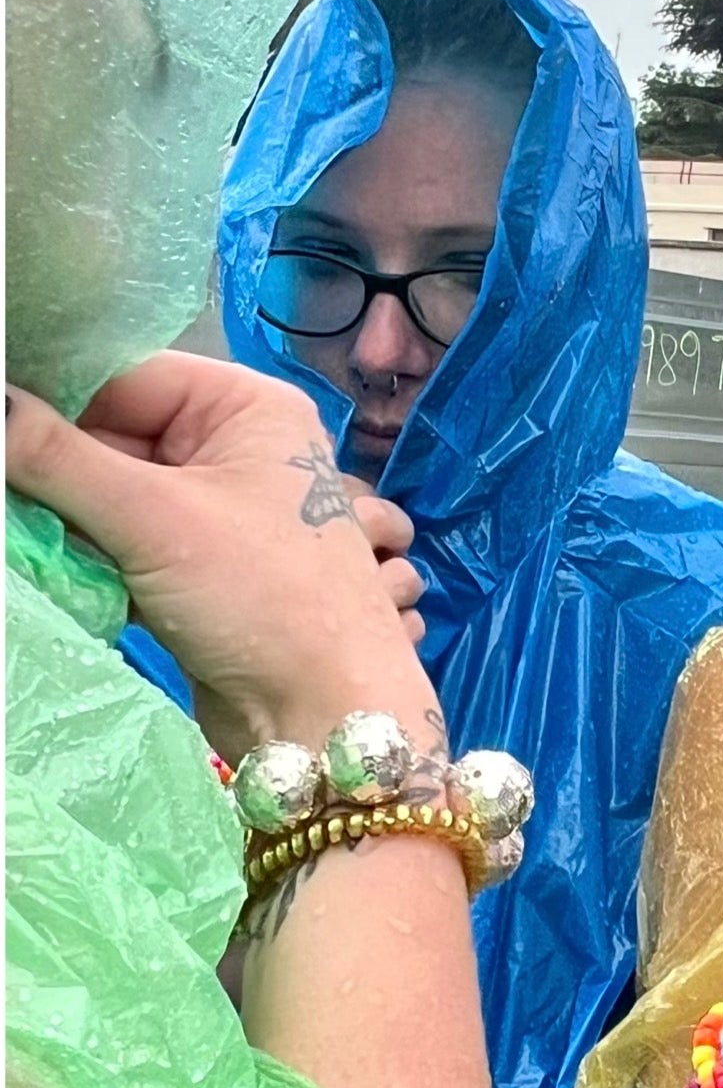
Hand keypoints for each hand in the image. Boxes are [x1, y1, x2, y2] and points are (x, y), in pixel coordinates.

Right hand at [6, 356, 435, 752]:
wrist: (325, 711)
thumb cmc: (263, 598)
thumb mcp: (152, 518)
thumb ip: (56, 458)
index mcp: (249, 408)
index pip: (123, 376)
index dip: (52, 401)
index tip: (4, 435)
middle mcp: (241, 446)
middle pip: (113, 433)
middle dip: (58, 470)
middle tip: (19, 503)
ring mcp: (223, 506)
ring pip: (113, 491)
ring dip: (70, 518)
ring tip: (48, 538)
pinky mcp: (202, 563)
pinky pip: (126, 538)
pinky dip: (92, 553)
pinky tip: (71, 571)